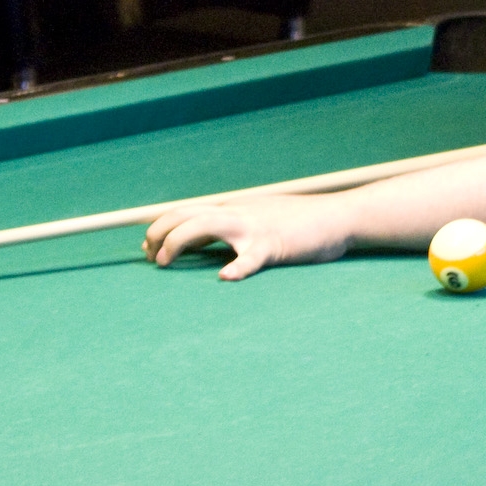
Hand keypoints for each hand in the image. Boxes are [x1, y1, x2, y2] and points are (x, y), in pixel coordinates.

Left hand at [142, 195, 351, 279]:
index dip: (161, 226)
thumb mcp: (261, 219)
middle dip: (159, 232)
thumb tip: (208, 243)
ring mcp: (255, 227)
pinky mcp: (274, 245)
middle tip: (149, 256)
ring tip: (164, 261)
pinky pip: (251, 257)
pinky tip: (225, 277)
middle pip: (187, 214)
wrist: (338, 217)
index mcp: (235, 208)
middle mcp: (238, 213)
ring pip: (206, 225)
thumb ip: (235, 228)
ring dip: (178, 242)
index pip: (188, 210)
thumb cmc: (301, 223)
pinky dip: (236, 267)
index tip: (148, 245)